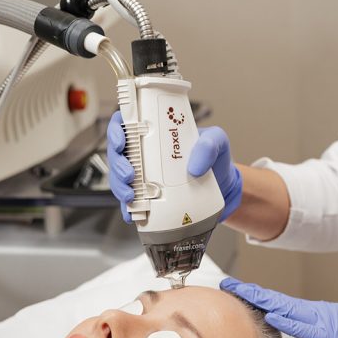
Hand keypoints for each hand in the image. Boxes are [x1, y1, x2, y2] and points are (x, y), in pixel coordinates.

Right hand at [106, 114, 242, 222]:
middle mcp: (146, 152)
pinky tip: (132, 213)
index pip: (127, 124)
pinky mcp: (148, 196)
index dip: (117, 129)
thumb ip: (209, 145)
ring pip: (119, 178)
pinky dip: (128, 208)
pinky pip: (131, 202)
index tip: (121, 139)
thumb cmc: (215, 158)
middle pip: (118, 153)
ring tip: (131, 195)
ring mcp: (145, 175)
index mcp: (156, 132)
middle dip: (117, 163)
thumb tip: (195, 166)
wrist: (221, 186)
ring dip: (119, 186)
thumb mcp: (217, 142)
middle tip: (129, 173)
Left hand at [221, 277, 337, 337]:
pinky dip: (286, 320)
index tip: (236, 291)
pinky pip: (305, 326)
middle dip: (250, 293)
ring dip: (261, 300)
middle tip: (227, 285)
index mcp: (316, 316)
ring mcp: (324, 321)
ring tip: (239, 293)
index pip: (279, 304)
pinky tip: (270, 315)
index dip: (256, 297)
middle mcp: (317, 313)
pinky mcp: (333, 334)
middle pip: (276, 300)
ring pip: (286, 308)